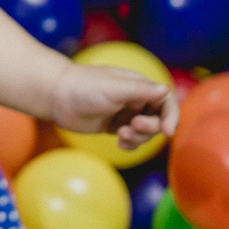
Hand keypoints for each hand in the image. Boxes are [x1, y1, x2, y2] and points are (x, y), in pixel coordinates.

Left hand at [49, 63, 178, 149]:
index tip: (166, 131)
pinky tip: (120, 142)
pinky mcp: (114, 126)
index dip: (171, 116)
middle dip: (149, 128)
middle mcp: (134, 98)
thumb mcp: (114, 88)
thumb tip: (165, 88)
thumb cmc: (85, 87)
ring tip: (121, 134)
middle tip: (132, 127)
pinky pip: (131, 139)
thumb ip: (140, 90)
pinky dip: (130, 143)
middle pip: (157, 119)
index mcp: (138, 85)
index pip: (165, 100)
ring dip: (138, 138)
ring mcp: (124, 113)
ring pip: (145, 132)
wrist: (57, 96)